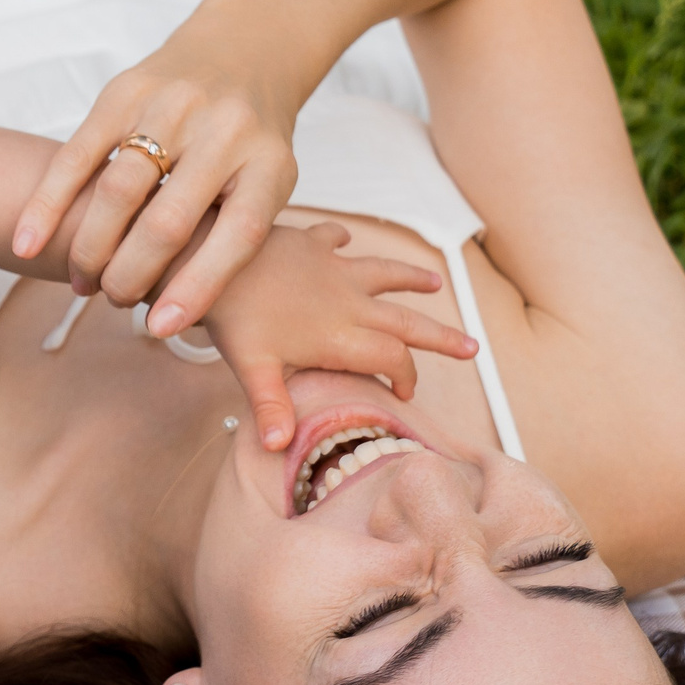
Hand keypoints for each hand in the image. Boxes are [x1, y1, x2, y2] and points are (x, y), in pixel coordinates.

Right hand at [14, 55, 299, 338]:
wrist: (245, 48)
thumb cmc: (252, 140)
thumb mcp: (267, 185)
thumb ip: (231, 237)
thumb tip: (172, 312)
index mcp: (269, 164)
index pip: (238, 236)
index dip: (197, 288)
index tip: (161, 327)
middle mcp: (225, 130)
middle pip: (167, 221)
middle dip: (130, 275)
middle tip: (114, 300)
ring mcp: (173, 105)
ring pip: (117, 192)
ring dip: (89, 249)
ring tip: (82, 281)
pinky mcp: (126, 90)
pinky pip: (76, 155)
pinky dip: (47, 204)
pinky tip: (26, 243)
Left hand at [201, 221, 479, 449]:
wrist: (213, 257)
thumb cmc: (234, 318)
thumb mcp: (251, 368)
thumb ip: (271, 406)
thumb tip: (279, 446)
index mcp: (341, 334)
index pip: (391, 358)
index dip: (404, 377)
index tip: (404, 394)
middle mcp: (348, 299)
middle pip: (405, 320)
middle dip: (440, 336)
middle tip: (471, 347)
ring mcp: (333, 267)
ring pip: (384, 273)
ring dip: (410, 278)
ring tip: (435, 281)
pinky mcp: (310, 242)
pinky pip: (334, 238)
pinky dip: (343, 239)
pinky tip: (348, 238)